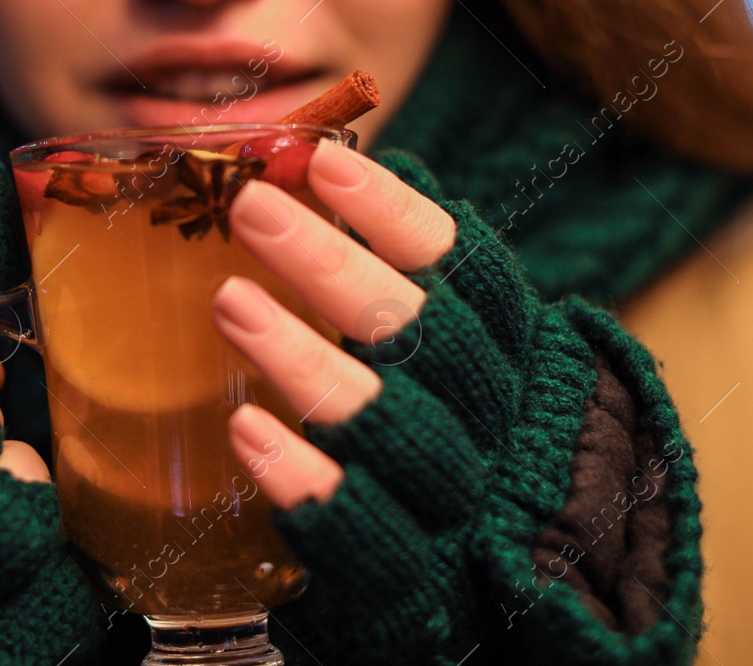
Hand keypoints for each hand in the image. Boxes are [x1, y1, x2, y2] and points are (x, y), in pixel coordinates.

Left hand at [212, 139, 703, 664]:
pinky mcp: (413, 577)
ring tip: (229, 301)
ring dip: (305, 359)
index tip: (324, 162)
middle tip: (253, 209)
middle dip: (336, 268)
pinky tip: (245, 430)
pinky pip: (359, 524)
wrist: (523, 591)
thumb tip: (335, 165)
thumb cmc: (470, 435)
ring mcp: (458, 501)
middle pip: (424, 336)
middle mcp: (497, 422)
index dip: (396, 213)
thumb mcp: (465, 351)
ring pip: (389, 423)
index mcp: (518, 353)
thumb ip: (410, 272)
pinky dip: (303, 475)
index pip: (467, 267)